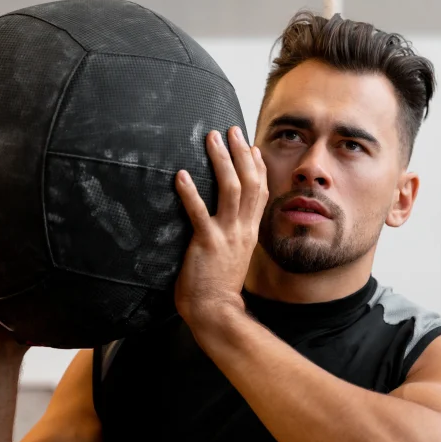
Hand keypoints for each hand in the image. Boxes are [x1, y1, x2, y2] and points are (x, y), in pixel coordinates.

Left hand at [174, 126, 267, 327]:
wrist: (216, 311)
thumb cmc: (218, 286)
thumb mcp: (234, 256)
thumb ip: (233, 235)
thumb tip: (227, 218)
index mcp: (249, 232)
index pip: (259, 192)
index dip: (257, 167)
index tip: (251, 146)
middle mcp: (243, 229)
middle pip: (248, 182)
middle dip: (240, 153)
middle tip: (230, 130)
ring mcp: (227, 235)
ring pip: (231, 190)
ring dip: (221, 161)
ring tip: (211, 139)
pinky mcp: (207, 243)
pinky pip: (199, 213)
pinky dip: (190, 193)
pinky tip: (181, 175)